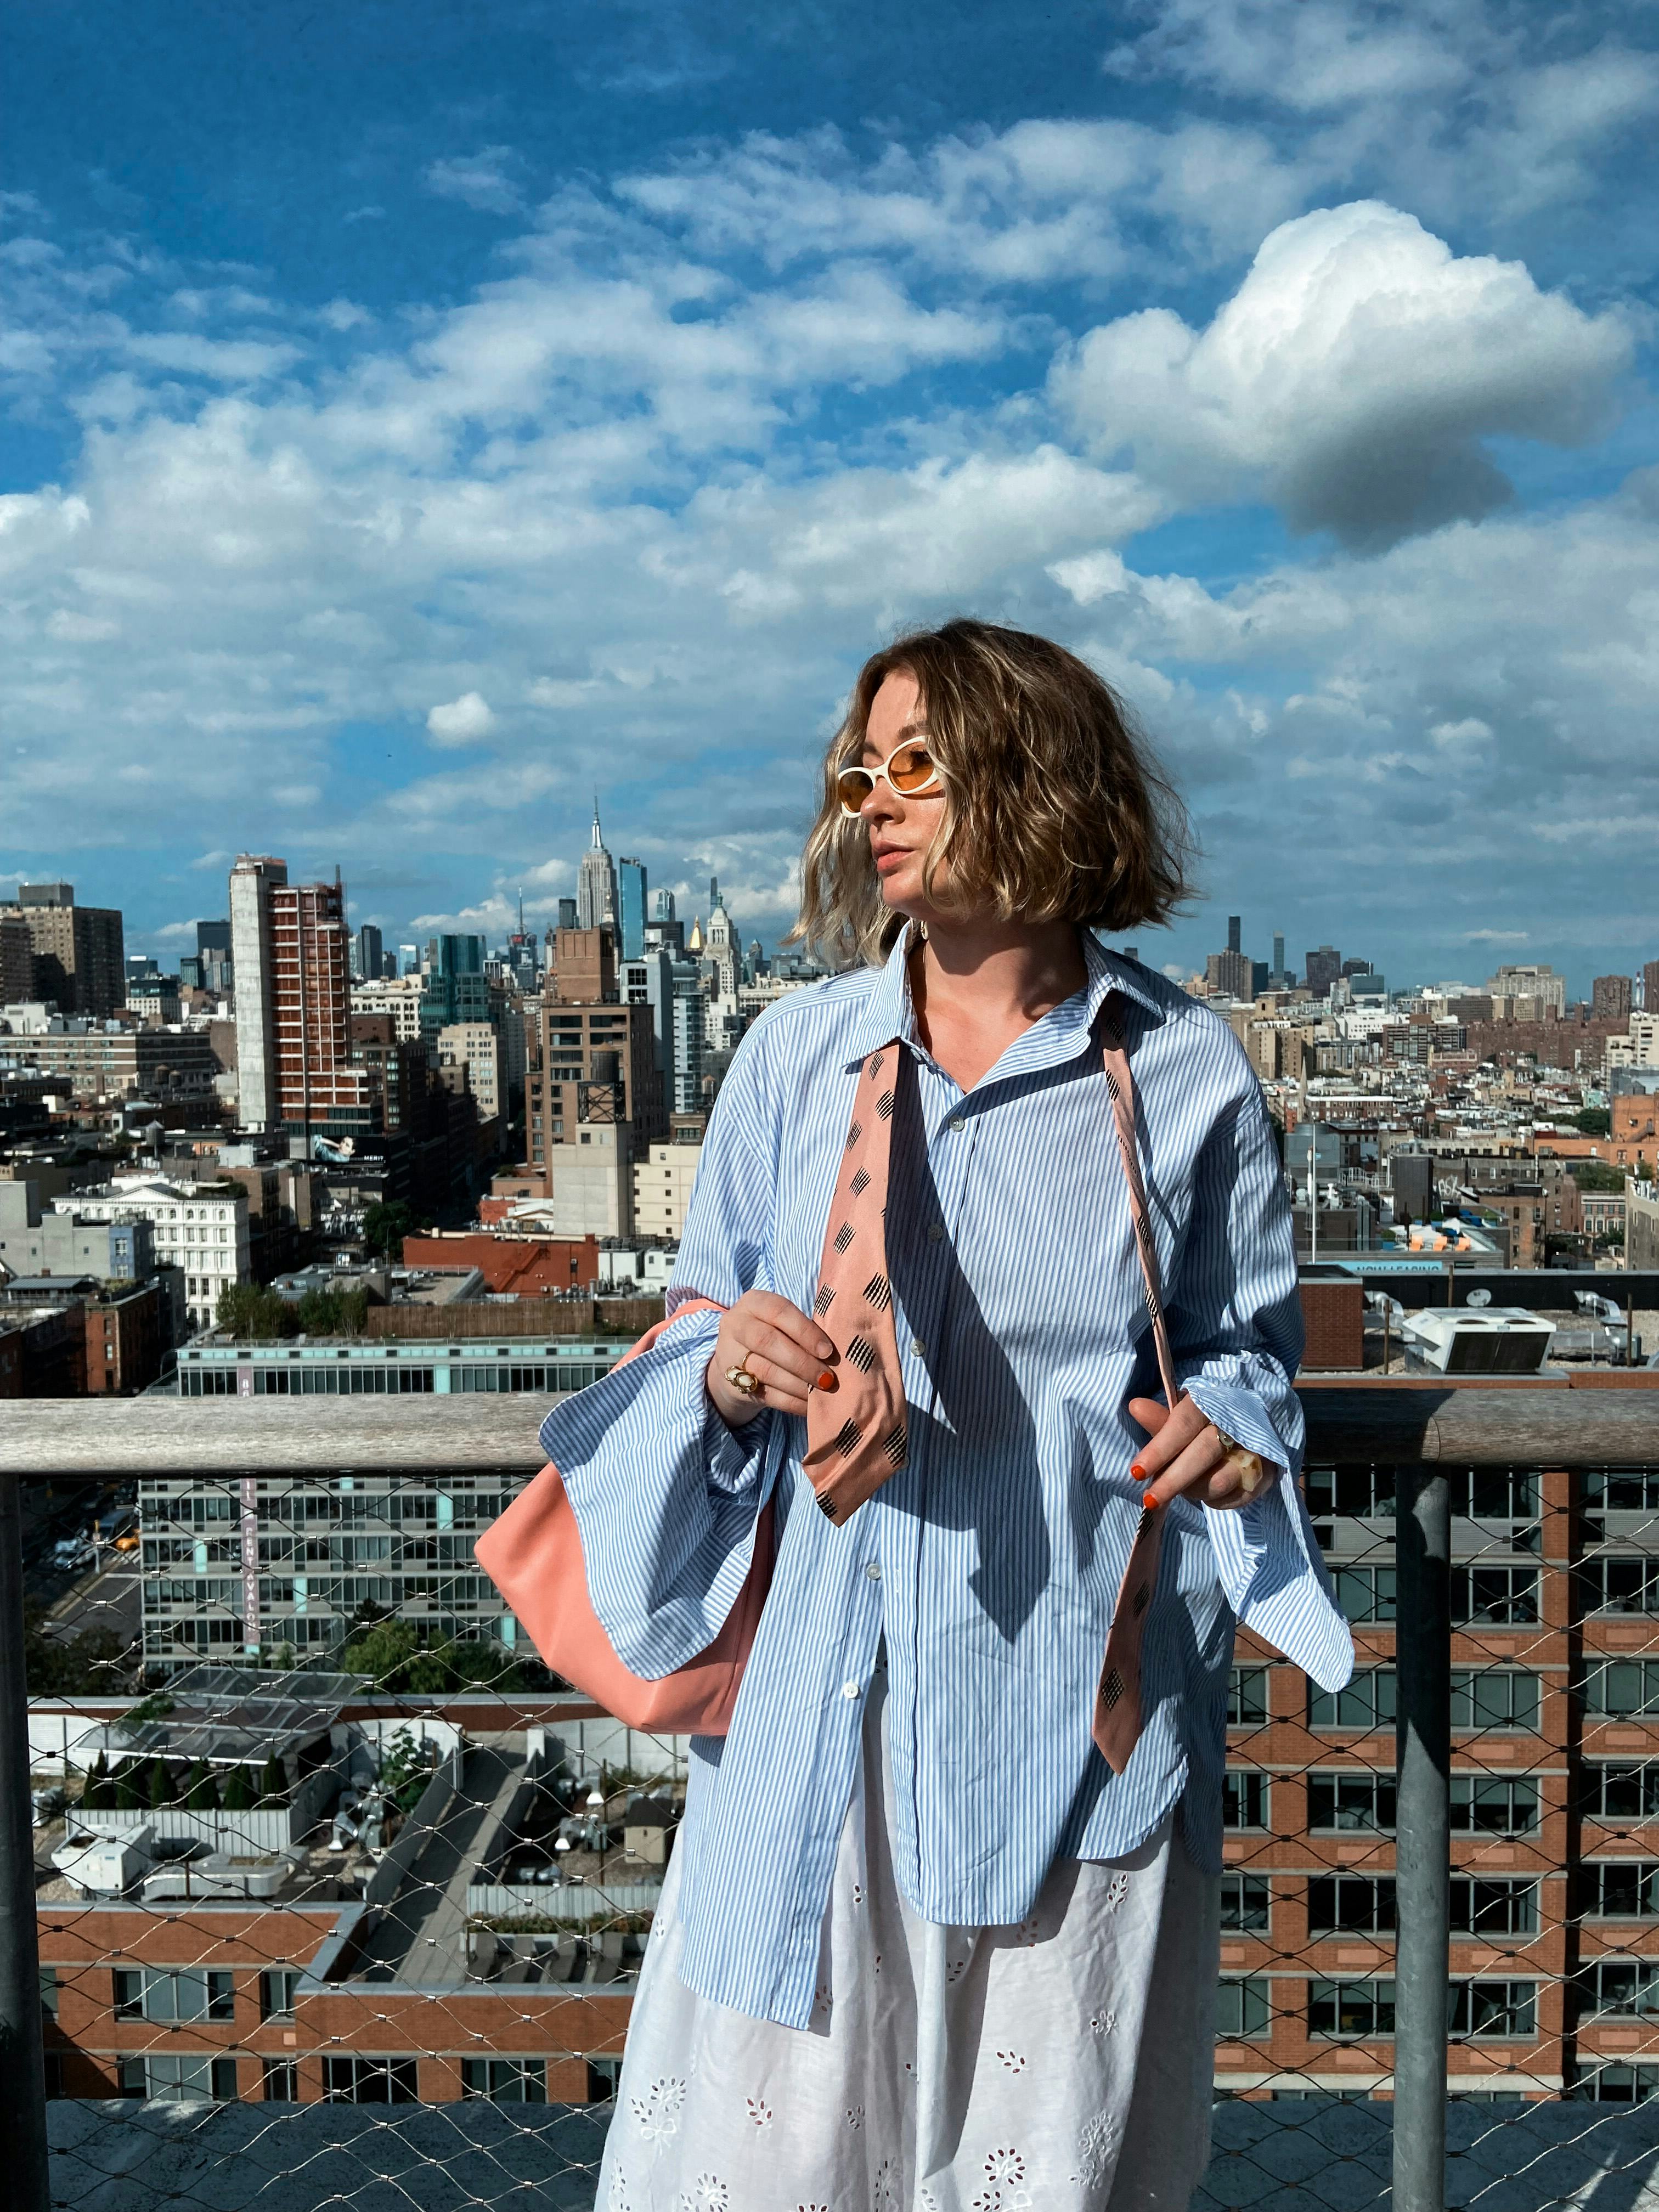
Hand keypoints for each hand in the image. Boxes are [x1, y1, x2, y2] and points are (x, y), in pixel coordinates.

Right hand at [707, 1291, 837, 1426]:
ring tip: (822, 1393)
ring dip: (799, 1385)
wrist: (735, 1360)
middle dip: (803, 1362)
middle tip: (828, 1378)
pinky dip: (791, 1402)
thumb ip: (806, 1330)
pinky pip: (765, 1395)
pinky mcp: (731, 1383)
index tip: (828, 1351)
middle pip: (768, 1341)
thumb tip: (840, 1351)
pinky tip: (809, 1406)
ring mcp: (730, 1354)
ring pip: (765, 1371)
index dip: (805, 1331)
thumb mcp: (783, 1322)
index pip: (779, 1311)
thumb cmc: (774, 1334)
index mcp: (754, 1302)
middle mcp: (737, 1324)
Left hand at [1127, 1396, 1269, 1513]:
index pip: (1184, 1423)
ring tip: (1181, 1487)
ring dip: (1193, 1490)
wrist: (1253, 1429)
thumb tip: (1136, 1406)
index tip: (1136, 1472)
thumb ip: (1162, 1420)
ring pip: (1219, 1481)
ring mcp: (1256, 1450)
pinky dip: (1213, 1500)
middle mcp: (1238, 1423)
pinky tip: (1206, 1490)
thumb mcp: (1185, 1417)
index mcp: (1213, 1402)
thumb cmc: (1208, 1423)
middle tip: (1148, 1499)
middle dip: (1172, 1480)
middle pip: (1203, 1453)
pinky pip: (1234, 1498)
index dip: (1160, 1448)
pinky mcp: (1267, 1474)